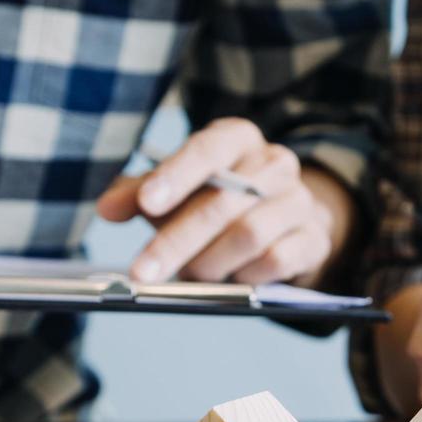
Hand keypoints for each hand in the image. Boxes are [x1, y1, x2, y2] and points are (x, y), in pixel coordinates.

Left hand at [95, 118, 348, 285]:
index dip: (176, 176)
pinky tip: (229, 282)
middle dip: (177, 240)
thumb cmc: (219, 199)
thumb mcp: (177, 190)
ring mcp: (300, 200)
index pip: (208, 150)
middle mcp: (275, 163)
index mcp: (238, 139)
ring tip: (187, 277)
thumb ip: (140, 194)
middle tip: (143, 272)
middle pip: (224, 201)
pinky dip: (246, 276)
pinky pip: (278, 260)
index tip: (146, 204)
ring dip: (209, 263)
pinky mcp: (314, 238)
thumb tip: (106, 208)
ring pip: (250, 233)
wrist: (285, 221)